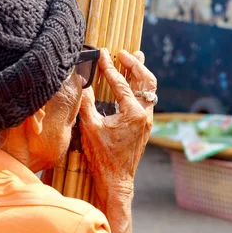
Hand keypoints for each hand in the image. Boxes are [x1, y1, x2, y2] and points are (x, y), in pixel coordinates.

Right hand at [79, 49, 156, 224]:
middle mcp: (144, 115)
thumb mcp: (90, 127)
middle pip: (146, 80)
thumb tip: (82, 82)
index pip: (120, 83)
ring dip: (141, 73)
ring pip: (150, 89)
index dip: (109, 67)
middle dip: (135, 64)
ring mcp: (147, 120)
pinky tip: (132, 82)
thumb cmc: (102, 156)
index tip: (102, 53)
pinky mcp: (145, 125)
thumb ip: (87, 103)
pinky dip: (139, 86)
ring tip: (135, 57)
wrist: (116, 179)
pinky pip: (146, 99)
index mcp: (132, 113)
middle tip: (123, 53)